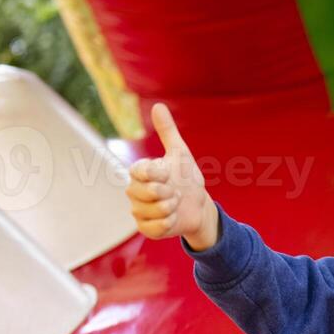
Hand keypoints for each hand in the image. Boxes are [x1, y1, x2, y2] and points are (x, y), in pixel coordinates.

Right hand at [127, 103, 217, 248]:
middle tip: (175, 192)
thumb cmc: (186, 178)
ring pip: (150, 210)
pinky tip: (173, 218)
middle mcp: (134, 191)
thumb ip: (167, 131)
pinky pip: (152, 228)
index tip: (169, 174)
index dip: (157, 174)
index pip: (138, 171)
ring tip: (175, 204)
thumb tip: (158, 105)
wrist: (198, 205)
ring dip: (170, 208)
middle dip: (167, 192)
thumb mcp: (180, 153)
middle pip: (144, 192)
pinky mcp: (145, 228)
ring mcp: (138, 210)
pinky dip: (167, 223)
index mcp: (139, 173)